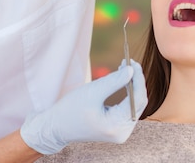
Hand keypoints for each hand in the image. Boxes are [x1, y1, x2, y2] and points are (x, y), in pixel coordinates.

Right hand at [20, 60, 147, 154]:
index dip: (138, 79)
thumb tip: (132, 70)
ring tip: (125, 67)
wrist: (56, 127)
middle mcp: (122, 132)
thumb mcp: (92, 92)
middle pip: (139, 102)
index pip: (137, 100)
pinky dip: (127, 92)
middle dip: (136, 81)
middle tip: (130, 62)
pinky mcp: (117, 126)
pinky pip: (128, 107)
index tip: (134, 62)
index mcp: (116, 127)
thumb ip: (114, 81)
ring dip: (132, 85)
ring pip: (135, 104)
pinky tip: (124, 79)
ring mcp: (120, 131)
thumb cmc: (70, 110)